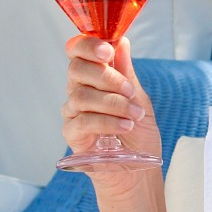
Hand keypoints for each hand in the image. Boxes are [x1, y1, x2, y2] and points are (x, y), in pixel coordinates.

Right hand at [62, 35, 160, 185]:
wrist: (137, 171)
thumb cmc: (138, 135)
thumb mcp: (139, 99)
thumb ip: (127, 72)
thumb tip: (121, 40)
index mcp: (94, 78)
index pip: (78, 52)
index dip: (88, 45)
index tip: (108, 49)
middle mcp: (79, 92)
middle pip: (76, 70)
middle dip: (106, 76)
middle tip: (129, 91)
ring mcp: (73, 113)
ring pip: (81, 96)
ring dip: (113, 103)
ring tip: (134, 115)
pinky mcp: (72, 135)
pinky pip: (83, 121)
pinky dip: (108, 121)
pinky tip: (125, 126)